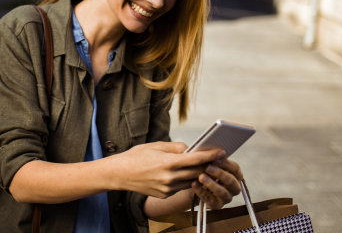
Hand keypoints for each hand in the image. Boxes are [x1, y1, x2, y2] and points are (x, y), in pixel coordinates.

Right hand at [111, 141, 226, 198]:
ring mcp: (167, 188)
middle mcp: (169, 178)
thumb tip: (191, 148)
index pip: (195, 159)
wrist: (120, 174)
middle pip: (197, 172)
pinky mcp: (165, 194)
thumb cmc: (136, 156)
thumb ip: (175, 147)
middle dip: (209, 165)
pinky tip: (191, 174)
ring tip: (208, 165)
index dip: (210, 155)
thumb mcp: (156, 146)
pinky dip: (188, 180)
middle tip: (219, 158)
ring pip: (191, 181)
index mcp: (167, 163)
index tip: (221, 151)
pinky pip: (182, 187)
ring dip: (201, 174)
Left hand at [191, 158, 242, 208]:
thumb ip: (211, 156)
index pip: (235, 168)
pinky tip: (194, 184)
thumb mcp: (207, 161)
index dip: (226, 163)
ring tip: (201, 177)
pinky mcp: (217, 205)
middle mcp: (234, 187)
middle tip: (208, 167)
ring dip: (212, 184)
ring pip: (223, 192)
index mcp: (235, 174)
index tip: (216, 158)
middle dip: (219, 173)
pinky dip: (202, 192)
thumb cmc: (203, 169)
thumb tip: (212, 150)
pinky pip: (211, 200)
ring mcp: (227, 197)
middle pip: (231, 181)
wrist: (193, 183)